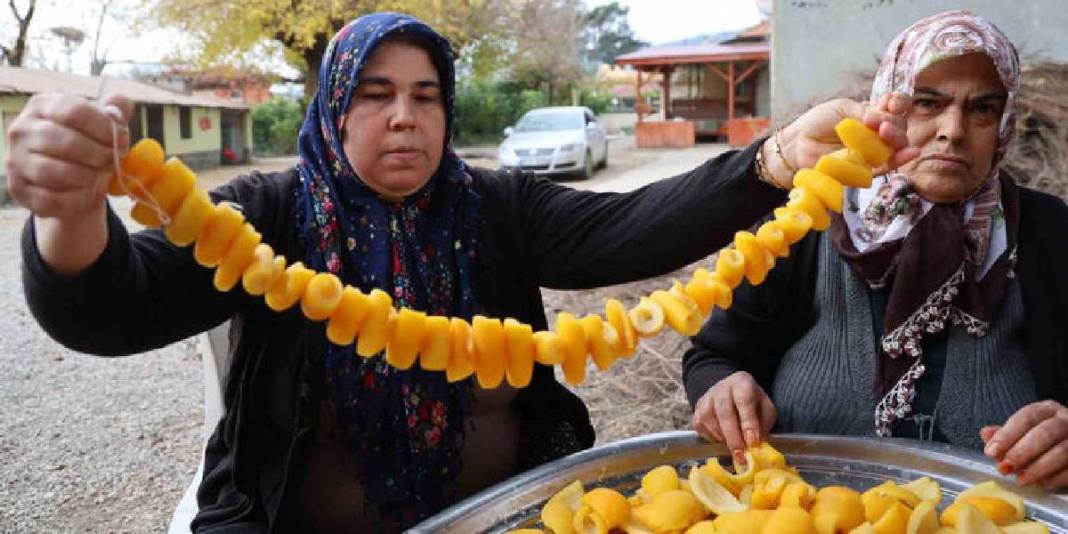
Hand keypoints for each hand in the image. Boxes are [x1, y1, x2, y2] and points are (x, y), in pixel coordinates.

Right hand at [6, 93, 132, 220]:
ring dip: (87, 176)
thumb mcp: (101, 125)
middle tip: (114, 160)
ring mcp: (16, 160)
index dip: (105, 128)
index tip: (122, 139)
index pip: (74, 111)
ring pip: (54, 172)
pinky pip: (50, 198)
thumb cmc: (87, 147)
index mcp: (42, 106)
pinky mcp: (19, 189)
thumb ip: (114, 111)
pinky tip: (85, 192)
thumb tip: (120, 103)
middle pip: (66, 142)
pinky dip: (75, 198)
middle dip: (99, 154)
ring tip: (98, 175)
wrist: (69, 183)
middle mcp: (22, 130)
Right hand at [691, 371, 776, 463]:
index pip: (744, 401)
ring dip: (724, 439)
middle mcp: (721, 388)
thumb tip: (755, 445)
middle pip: (724, 411)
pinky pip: (702, 429)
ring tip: (736, 447)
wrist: (730, 394)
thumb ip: (763, 425)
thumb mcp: (765, 409)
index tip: (753, 442)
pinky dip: (713, 439)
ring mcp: (706, 399)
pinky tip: (724, 440)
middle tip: (741, 454)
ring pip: (710, 421)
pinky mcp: (696, 412)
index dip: (748, 423)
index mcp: (742, 383)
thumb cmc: (751, 403)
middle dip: (733, 436)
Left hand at [764, 92, 919, 187]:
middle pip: (899, 125)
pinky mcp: (867, 169)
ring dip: (897, 137)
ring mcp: (873, 151)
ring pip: (897, 145)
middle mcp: (876, 132)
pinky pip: (888, 165)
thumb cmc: (816, 123)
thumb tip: (885, 116)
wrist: (797, 144)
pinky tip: (910, 153)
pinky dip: (901, 159)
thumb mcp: (842, 109)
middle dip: (893, 122)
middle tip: (875, 122)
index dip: (899, 103)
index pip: (895, 107)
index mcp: (872, 114)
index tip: (891, 102)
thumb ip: (864, 112)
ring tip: (884, 133)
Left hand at [981, 400, 1067, 490]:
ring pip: (1062, 451)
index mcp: (1047, 410)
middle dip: (1022, 452)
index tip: (991, 452)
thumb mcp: (1024, 431)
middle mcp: (1065, 420)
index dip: (1007, 435)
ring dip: (1038, 468)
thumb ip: (1005, 434)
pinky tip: (1042, 484)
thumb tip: (985, 434)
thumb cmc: (1043, 438)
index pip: (1026, 418)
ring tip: (1021, 480)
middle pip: (1044, 433)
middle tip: (1005, 468)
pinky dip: (1056, 478)